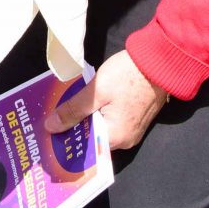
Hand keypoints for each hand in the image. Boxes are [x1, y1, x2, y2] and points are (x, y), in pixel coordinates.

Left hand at [45, 51, 168, 151]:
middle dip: (74, 128)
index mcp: (116, 138)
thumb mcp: (96, 91)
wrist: (159, 60)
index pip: (85, 147)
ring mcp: (132, 129)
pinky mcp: (135, 117)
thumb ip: (73, 110)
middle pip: (93, 139)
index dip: (66, 139)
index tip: (49, 132)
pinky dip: (97, 114)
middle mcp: (126, 140)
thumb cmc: (128, 75)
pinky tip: (84, 103)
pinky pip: (111, 121)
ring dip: (85, 119)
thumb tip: (51, 127)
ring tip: (64, 109)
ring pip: (102, 129)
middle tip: (52, 119)